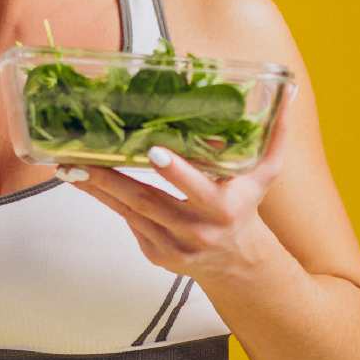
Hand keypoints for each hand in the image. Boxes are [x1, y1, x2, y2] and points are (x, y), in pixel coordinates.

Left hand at [58, 82, 298, 279]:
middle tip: (83, 158)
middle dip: (113, 180)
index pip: (197, 189)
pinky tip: (86, 181)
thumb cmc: (246, 208)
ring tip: (71, 166)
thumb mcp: (264, 176)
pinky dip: (107, 201)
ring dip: (98, 189)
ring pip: (129, 213)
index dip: (176, 172)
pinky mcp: (155, 255)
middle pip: (148, 202)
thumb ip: (275, 137)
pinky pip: (128, 223)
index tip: (154, 152)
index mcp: (223, 209)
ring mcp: (173, 247)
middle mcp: (196, 231)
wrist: (238, 264)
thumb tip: (287, 94)